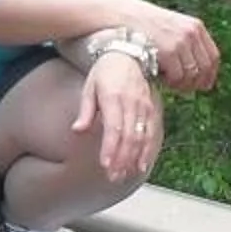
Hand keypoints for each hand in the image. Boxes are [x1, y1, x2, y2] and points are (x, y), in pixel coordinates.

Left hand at [72, 49, 165, 184]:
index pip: (114, 127)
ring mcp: (145, 106)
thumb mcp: (90, 87)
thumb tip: (78, 130)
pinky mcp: (153, 109)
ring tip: (124, 174)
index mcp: (114, 97)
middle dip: (121, 158)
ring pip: (142, 137)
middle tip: (112, 176)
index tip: (105, 164)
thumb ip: (86, 110)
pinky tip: (141, 165)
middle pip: (129, 136)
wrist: (130, 54)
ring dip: (133, 158)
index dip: (111, 147)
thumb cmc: (105, 73)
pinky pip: (152, 133)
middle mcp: (132, 103)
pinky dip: (148, 150)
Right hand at [132, 5, 220, 92]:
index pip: (213, 57)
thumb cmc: (145, 26)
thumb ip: (188, 44)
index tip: (203, 85)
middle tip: (182, 88)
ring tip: (168, 81)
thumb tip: (202, 74)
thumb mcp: (172, 28)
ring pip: (191, 76)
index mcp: (196, 26)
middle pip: (205, 68)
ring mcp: (180, 42)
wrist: (123, 16)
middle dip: (195, 83)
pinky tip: (160, 77)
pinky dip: (170, 82)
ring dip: (181, 84)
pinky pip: (177, 77)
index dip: (210, 74)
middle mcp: (191, 33)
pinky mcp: (168, 51)